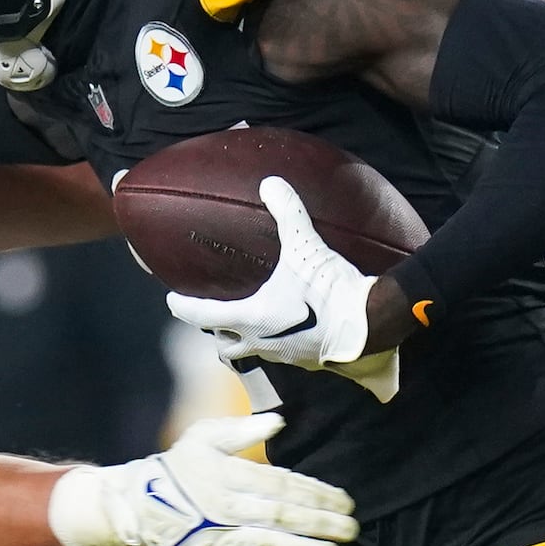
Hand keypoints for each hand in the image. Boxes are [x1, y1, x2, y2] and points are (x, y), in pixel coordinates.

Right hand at [47, 412, 357, 545]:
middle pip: (280, 515)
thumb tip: (278, 421)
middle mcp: (225, 507)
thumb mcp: (203, 437)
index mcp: (226, 474)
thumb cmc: (179, 467)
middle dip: (320, 522)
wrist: (139, 505)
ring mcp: (218, 537)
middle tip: (353, 528)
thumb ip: (240, 429)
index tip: (345, 500)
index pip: (279, 483)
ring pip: (268, 545)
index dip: (314, 492)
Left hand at [166, 176, 398, 402]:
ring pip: (252, 354)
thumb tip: (270, 183)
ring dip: (245, 342)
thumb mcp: (306, 247)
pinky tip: (288, 328)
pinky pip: (282, 355)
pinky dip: (276, 343)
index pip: (204, 315)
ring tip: (249, 323)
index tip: (172, 300)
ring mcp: (285, 356)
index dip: (184, 307)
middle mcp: (262, 343)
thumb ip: (287, 214)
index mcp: (252, 318)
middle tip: (214, 315)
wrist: (372, 325)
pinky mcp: (309, 362)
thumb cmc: (332, 291)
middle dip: (217, 332)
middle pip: (225, 346)